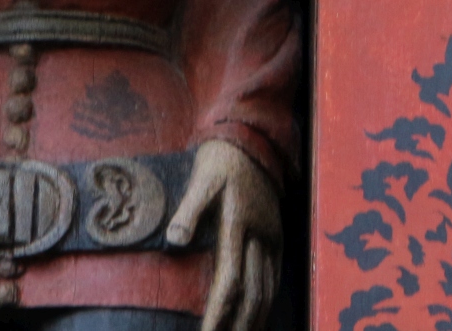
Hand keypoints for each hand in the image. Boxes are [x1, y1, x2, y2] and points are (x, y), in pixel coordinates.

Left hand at [167, 139, 282, 330]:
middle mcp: (260, 235)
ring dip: (256, 318)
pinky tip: (260, 314)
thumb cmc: (221, 160)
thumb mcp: (201, 179)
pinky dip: (268, 299)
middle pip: (254, 293)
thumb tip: (174, 242)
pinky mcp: (277, 234)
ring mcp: (272, 236)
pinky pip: (276, 274)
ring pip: (268, 288)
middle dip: (240, 325)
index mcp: (238, 224)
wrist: (253, 139)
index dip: (219, 313)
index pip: (230, 281)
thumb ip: (189, 211)